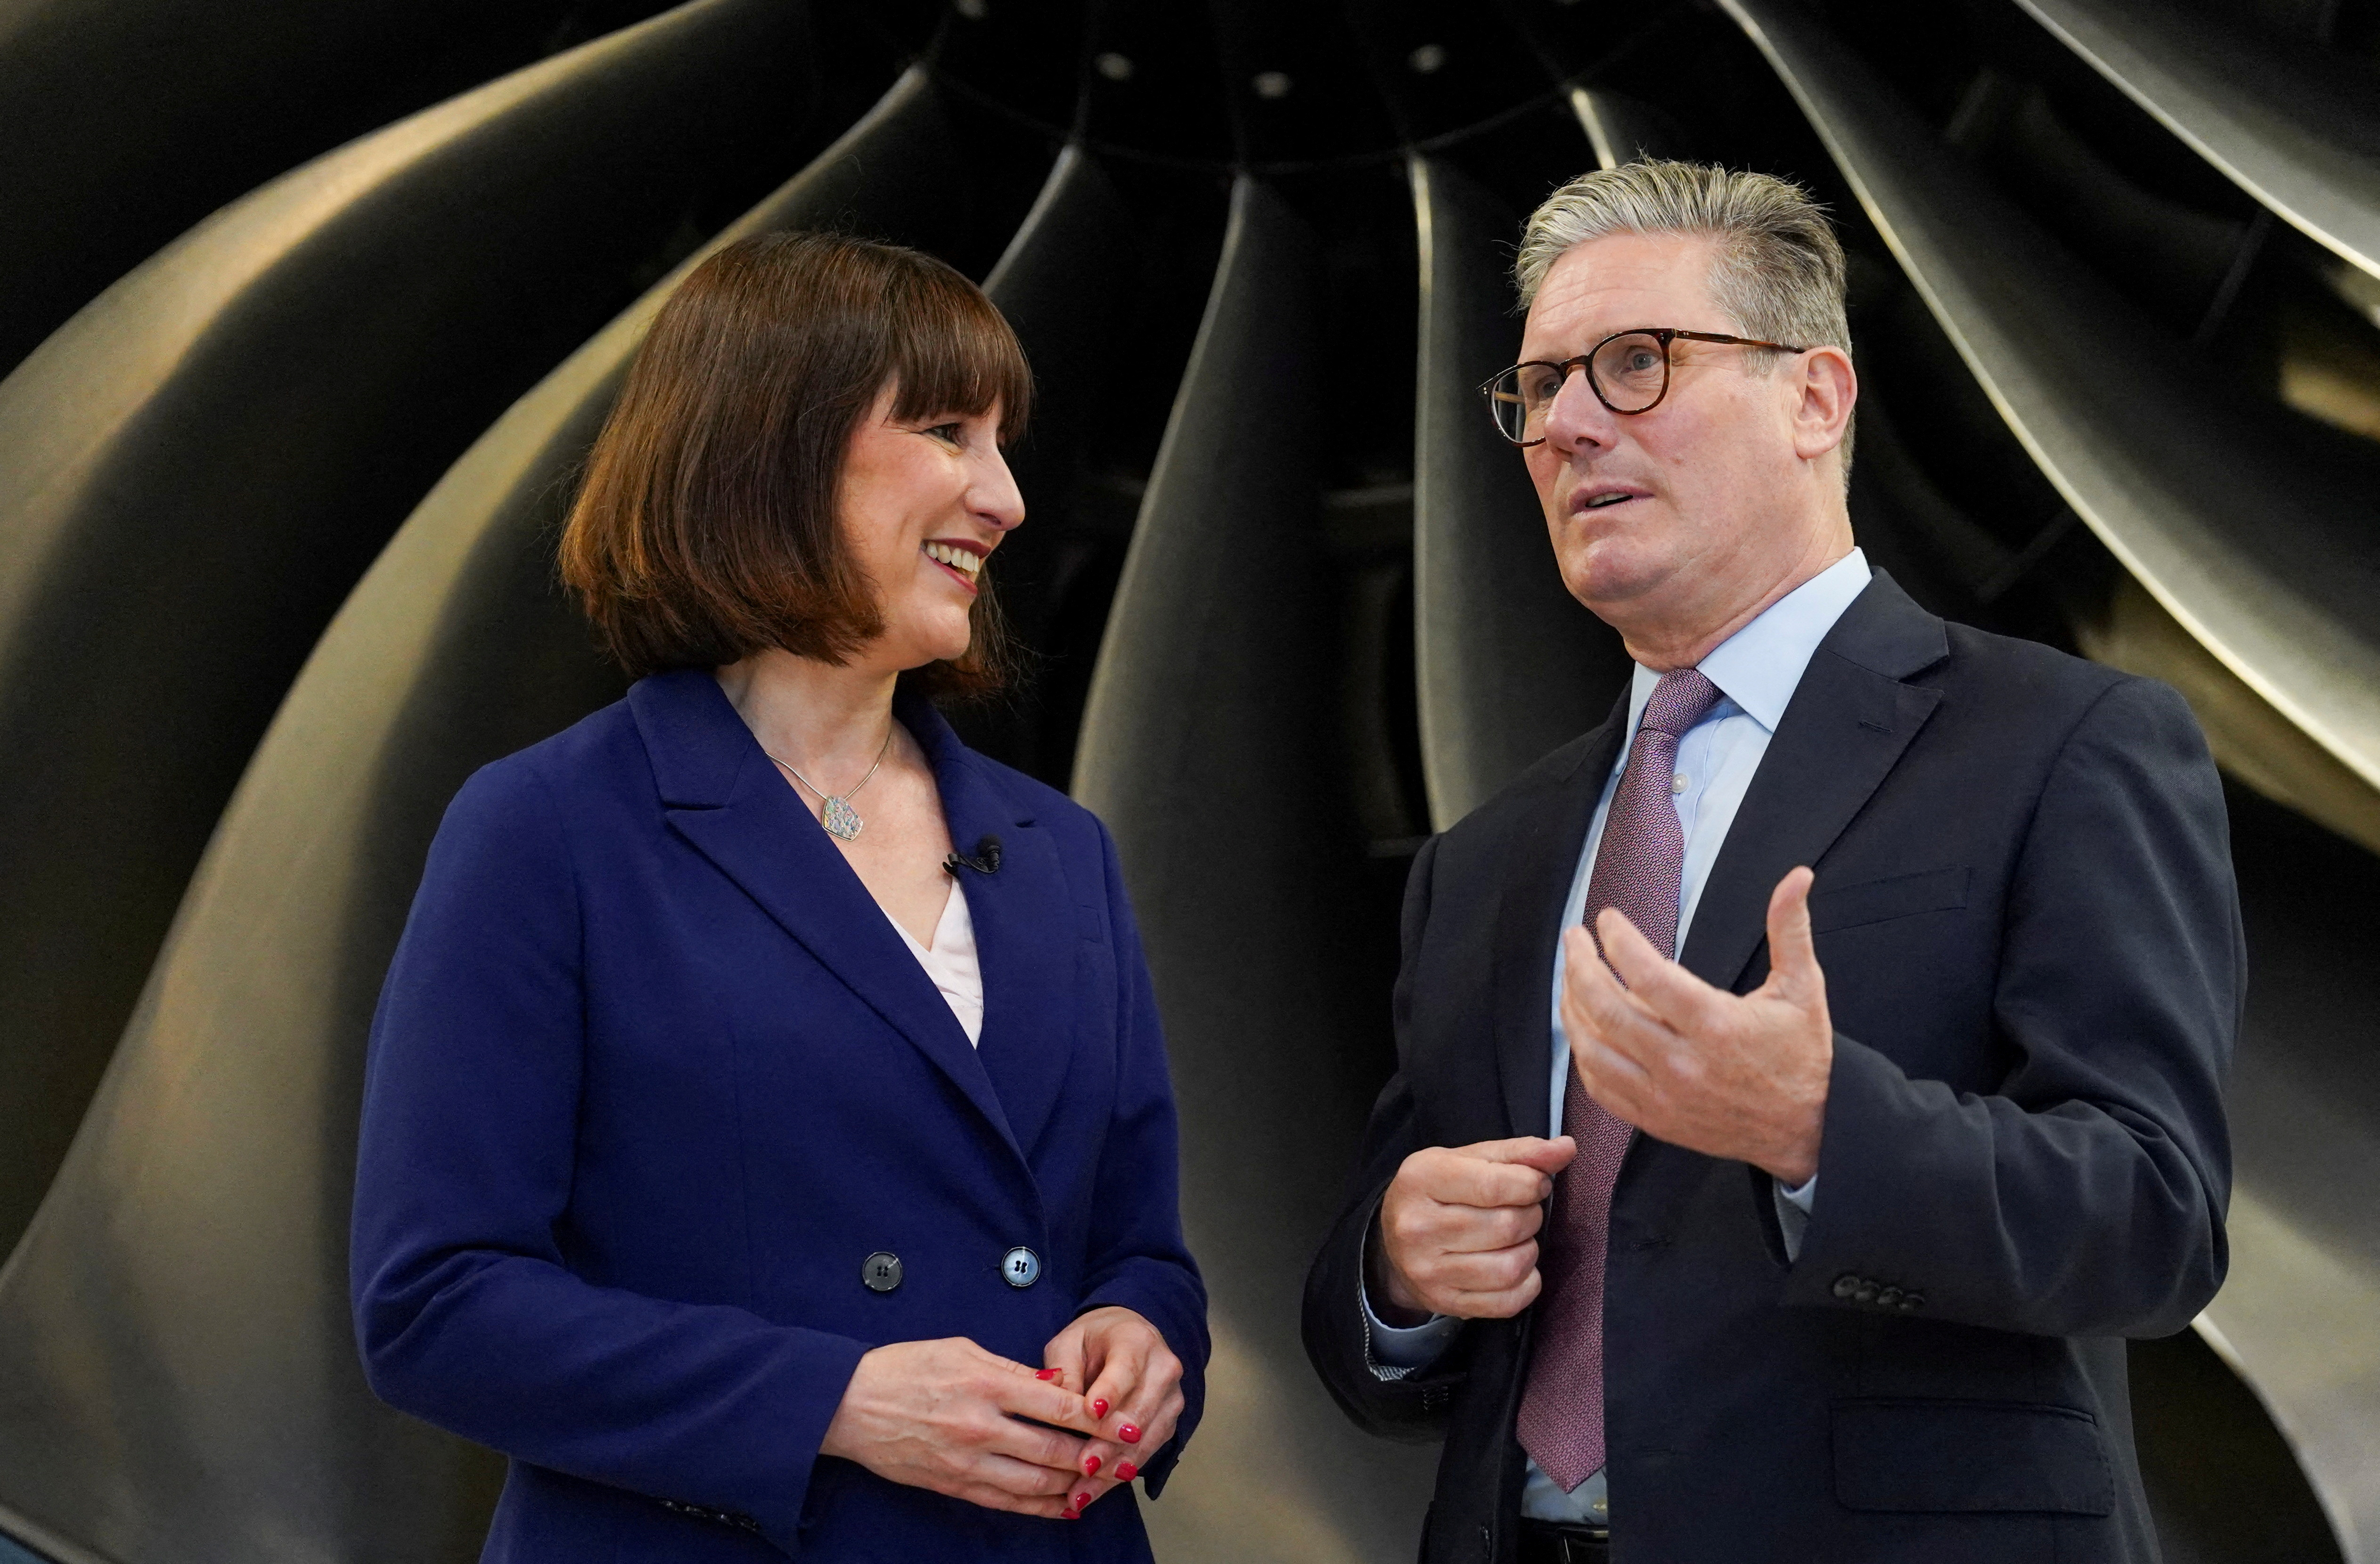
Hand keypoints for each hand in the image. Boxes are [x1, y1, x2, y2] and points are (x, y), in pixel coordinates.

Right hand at [819, 1337, 1100, 1517]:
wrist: (849, 1404)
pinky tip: (1063, 1505)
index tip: (1125, 1421)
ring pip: (1035, 1482)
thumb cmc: (905, 1366)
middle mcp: (981, 1426)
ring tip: (1102, 1482)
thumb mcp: (961, 1349)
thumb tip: (1056, 1382)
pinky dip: (1039, 1506)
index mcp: (986, 1383)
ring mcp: (967, 1461)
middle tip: (1126, 1457)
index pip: (1057, 1405)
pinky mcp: (953, 1485)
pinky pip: (1006, 1501)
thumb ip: (1012, 1369)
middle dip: (1096, 1456)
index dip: (1099, 1417)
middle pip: (1054, 1449)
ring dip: (1074, 1485)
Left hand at [1038, 1307, 1185, 1516]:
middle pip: (1138, 1412)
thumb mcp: (1068, 1342)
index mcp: (1137, 1341)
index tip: (1092, 1413)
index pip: (1126, 1369)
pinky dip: (1116, 1474)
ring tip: (1080, 1493)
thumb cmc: (1092, 1341)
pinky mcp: (1169, 1424)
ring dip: (1112, 1469)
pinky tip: (1091, 1492)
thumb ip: (1065, 1369)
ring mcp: (1171, 1400)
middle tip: (1081, 1468)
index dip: (1110, 1392)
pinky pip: (1145, 1454)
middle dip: (1108, 1444)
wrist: (1127, 1339)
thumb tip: (1061, 1406)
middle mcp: (1163, 1370)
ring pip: (1145, 1440)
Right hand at [1373, 1135, 1577, 1319]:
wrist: (1394, 1242)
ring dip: (1529, 1250)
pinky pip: (1508, 1302)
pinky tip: (1515, 1266)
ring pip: (1511, 1267)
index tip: (1534, 1183)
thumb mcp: (1470, 1160)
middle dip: (1530, 1215)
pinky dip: (1526, 1284)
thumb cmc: (1440, 1192)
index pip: (1495, 1185)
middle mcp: (1417, 1227)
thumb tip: (1567, 1148)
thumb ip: (1520, 1153)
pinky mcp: (1444, 1302)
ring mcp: (1428, 1270)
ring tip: (1517, 1238)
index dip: (1531, 1184)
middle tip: (1522, 1210)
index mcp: (1422, 1178)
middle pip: (1507, 1226)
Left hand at [1561, 865, 1831, 1183]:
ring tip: (1571, 976)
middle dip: (1580, 966)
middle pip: (1607, 1010)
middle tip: (1574, 939)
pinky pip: (1599, 1086)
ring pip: (1592, 1050)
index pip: (1647, 975)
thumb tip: (1797, 877)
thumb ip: (1790, 928)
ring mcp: (1664, 1096)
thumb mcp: (1803, 988)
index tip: (1607, 918)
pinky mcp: (1655, 1120)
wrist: (1807, 1129)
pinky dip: (1583, 1053)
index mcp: (1717, 1026)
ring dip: (1572, 1008)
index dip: (1618, 940)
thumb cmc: (1802, 1055)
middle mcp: (1683, 1064)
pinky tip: (1583, 1025)